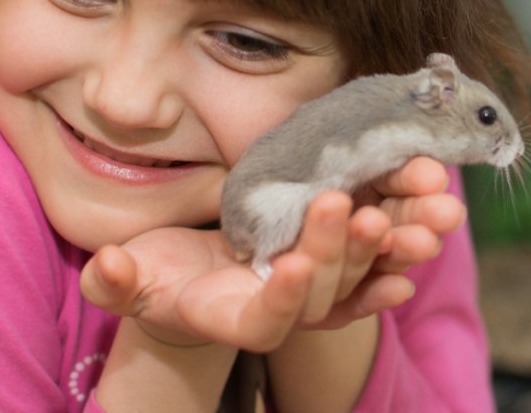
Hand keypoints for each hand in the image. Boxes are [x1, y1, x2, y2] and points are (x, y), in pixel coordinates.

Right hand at [80, 157, 464, 349]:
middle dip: (338, 253)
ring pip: (356, 277)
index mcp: (231, 318)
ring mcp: (310, 292)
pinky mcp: (328, 269)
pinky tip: (422, 243)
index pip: (264, 322)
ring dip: (388, 250)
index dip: (281, 300)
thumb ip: (117, 281)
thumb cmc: (155, 279)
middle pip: (319, 294)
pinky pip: (369, 268)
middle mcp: (280, 312)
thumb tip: (108, 267)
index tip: (291, 267)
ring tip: (418, 220)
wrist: (192, 281)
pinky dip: (394, 258)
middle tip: (354, 208)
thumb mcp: (128, 279)